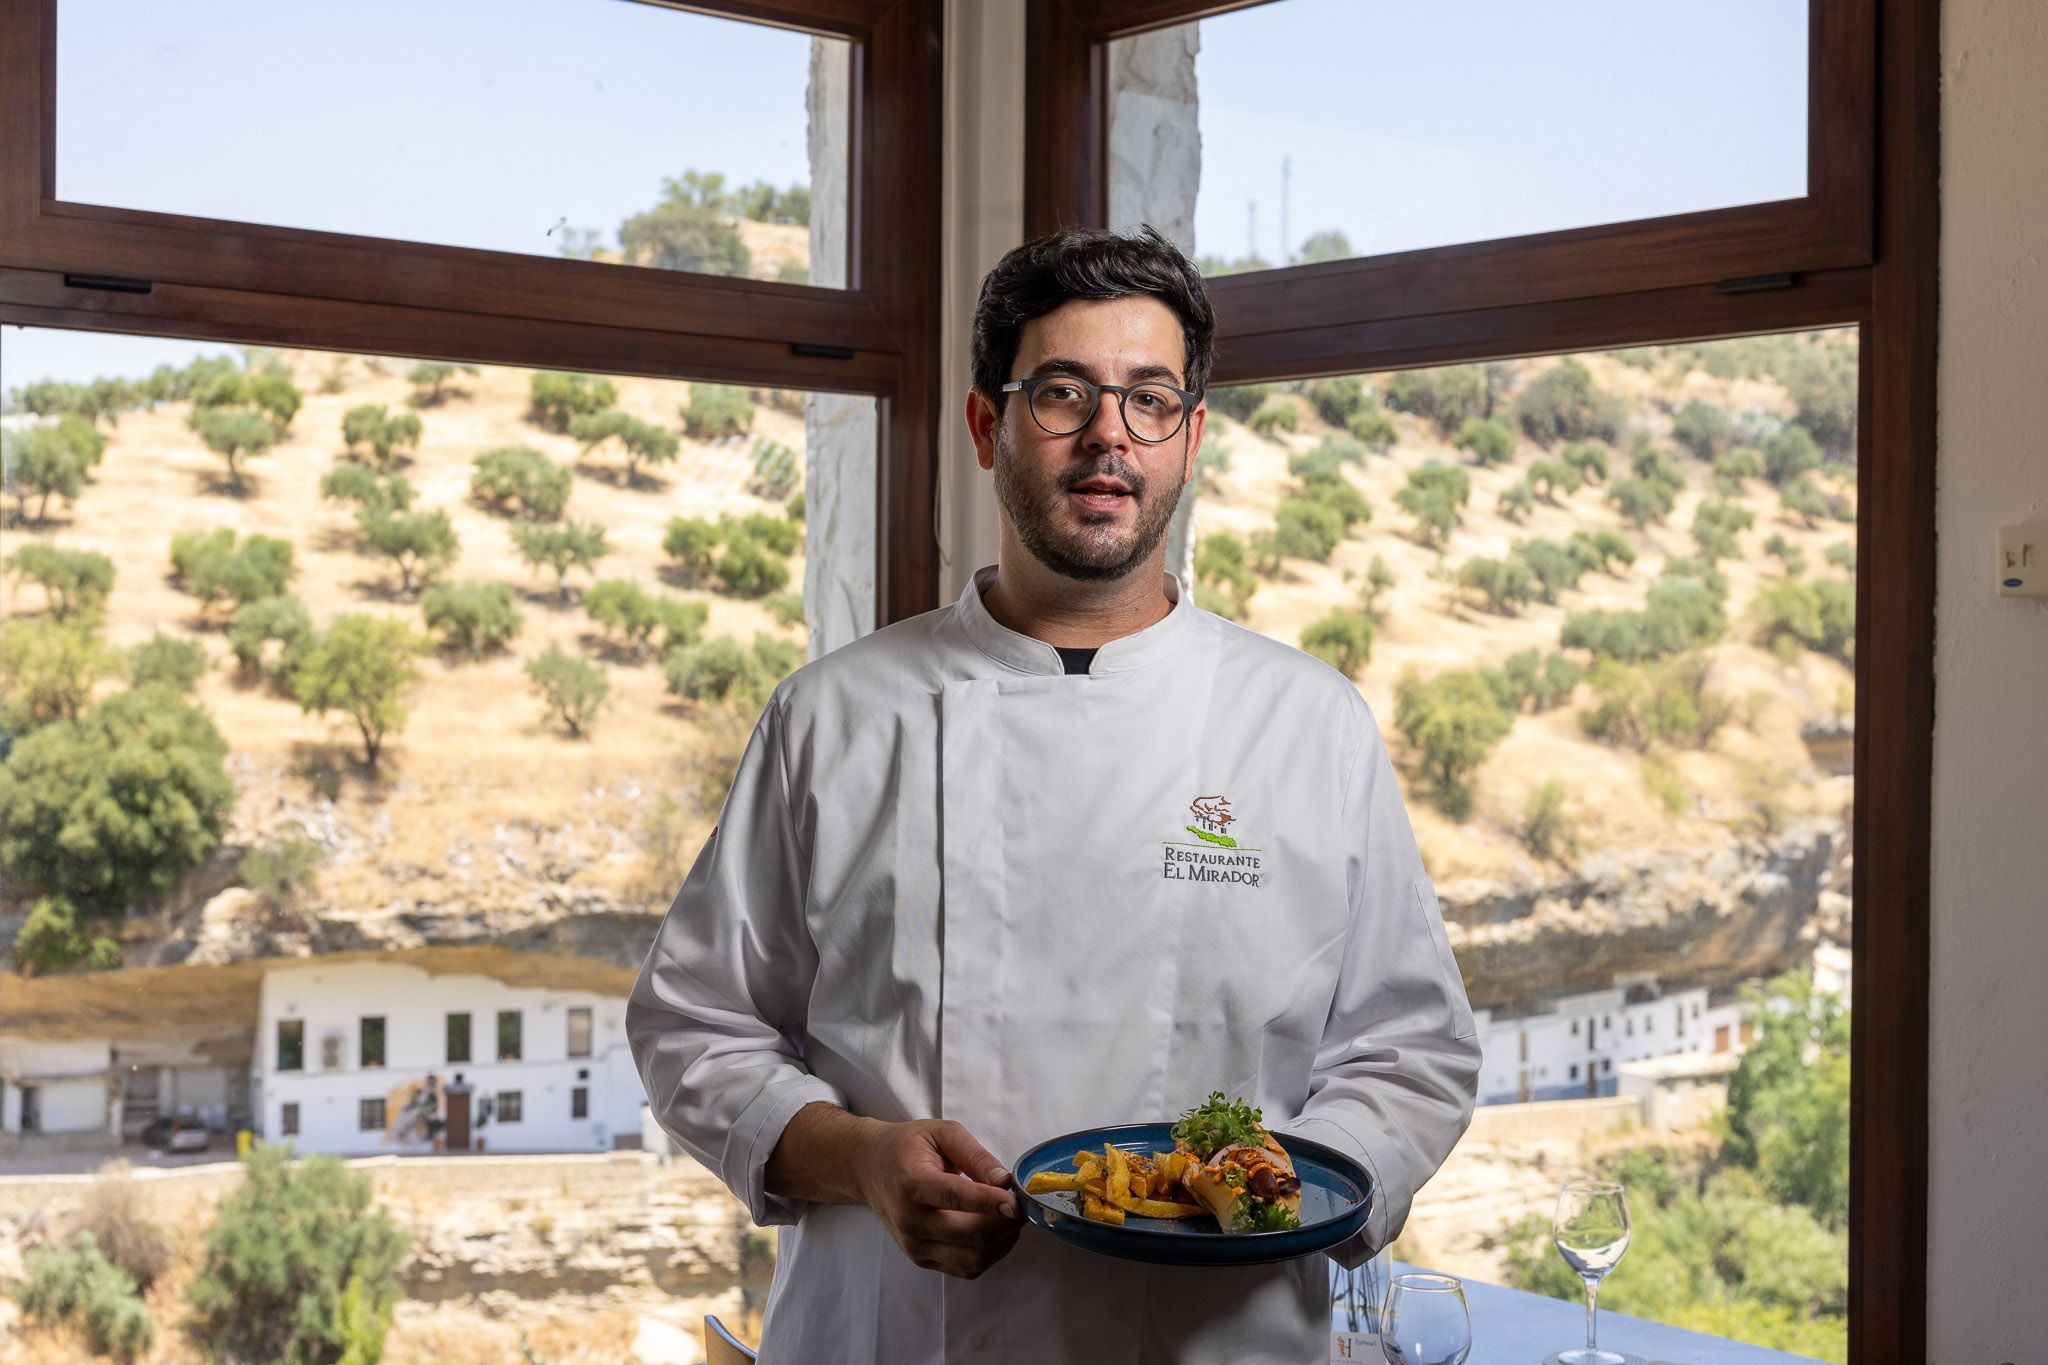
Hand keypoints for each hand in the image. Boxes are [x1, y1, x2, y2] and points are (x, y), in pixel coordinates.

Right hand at [851, 1118, 1023, 1279]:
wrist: (870, 1169)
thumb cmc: (907, 1147)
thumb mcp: (942, 1133)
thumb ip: (975, 1155)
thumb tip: (1005, 1182)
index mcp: (913, 1183)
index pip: (955, 1198)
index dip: (990, 1202)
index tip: (1017, 1203)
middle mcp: (910, 1220)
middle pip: (970, 1236)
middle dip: (1007, 1225)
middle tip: (1024, 1207)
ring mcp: (914, 1245)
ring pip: (973, 1259)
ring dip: (1003, 1242)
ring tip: (1010, 1219)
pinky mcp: (921, 1259)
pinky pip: (965, 1269)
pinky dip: (989, 1254)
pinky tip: (994, 1232)